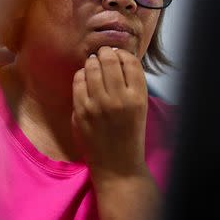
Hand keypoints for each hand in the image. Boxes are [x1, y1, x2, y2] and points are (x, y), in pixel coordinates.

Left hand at [71, 46, 147, 181]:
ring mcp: (98, 105)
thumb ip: (131, 84)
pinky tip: (84, 78)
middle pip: (109, 60)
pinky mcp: (81, 112)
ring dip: (92, 62)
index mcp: (138, 97)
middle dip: (105, 53)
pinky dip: (81, 75)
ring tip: (93, 64)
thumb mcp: (140, 107)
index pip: (130, 62)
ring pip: (92, 67)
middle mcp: (119, 99)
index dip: (123, 53)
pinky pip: (78, 81)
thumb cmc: (130, 134)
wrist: (117, 167)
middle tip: (103, 55)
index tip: (118, 55)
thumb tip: (117, 57)